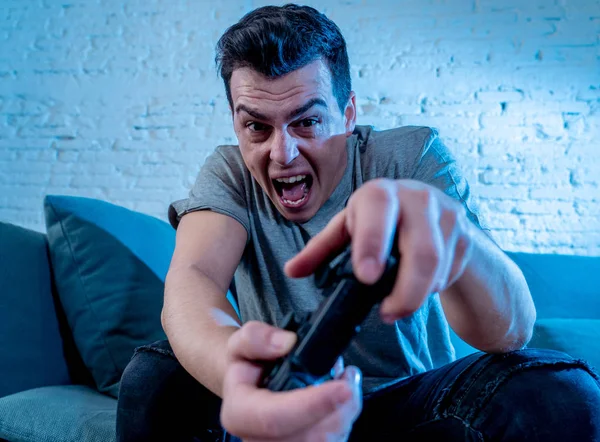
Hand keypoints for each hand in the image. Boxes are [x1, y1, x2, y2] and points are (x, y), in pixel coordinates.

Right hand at [220, 321, 362, 441]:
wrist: (248, 386)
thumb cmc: (246, 367)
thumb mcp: (240, 343)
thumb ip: (257, 338)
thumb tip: (286, 343)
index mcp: (240, 414)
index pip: (276, 418)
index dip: (313, 404)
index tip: (342, 387)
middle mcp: (259, 440)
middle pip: (313, 435)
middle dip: (341, 404)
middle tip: (345, 375)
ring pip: (329, 440)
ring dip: (346, 410)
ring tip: (342, 381)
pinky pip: (335, 441)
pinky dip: (346, 418)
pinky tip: (341, 399)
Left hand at [285, 178, 473, 322]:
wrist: (434, 215)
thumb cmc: (381, 222)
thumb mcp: (349, 230)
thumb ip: (321, 250)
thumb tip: (291, 270)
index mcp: (379, 193)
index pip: (377, 209)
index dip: (372, 242)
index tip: (365, 277)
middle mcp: (416, 197)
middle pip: (421, 249)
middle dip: (405, 290)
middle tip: (386, 314)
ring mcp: (446, 214)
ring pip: (439, 266)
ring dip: (418, 294)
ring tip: (397, 306)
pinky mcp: (464, 234)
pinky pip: (451, 272)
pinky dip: (433, 288)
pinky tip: (420, 287)